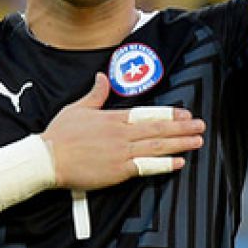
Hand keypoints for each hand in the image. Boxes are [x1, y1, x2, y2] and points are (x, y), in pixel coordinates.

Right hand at [40, 73, 204, 190]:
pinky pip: (146, 167)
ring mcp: (121, 153)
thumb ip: (95, 94)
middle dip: (182, 128)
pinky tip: (178, 163)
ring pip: (157, 147)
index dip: (169, 115)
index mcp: (113, 118)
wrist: (46, 160)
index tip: (185, 114)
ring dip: (180, 144)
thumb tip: (102, 76)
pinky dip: (163, 165)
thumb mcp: (77, 108)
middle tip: (201, 126)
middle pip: (158, 130)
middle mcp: (121, 134)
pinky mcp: (118, 171)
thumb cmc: (59, 135)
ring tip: (197, 141)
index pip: (148, 114)